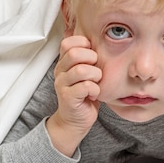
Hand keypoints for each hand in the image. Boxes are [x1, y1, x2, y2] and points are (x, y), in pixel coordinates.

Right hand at [46, 35, 101, 156]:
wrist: (75, 120)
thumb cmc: (85, 95)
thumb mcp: (87, 73)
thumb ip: (89, 59)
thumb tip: (103, 42)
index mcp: (64, 62)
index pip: (68, 42)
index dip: (84, 44)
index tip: (93, 55)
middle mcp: (60, 71)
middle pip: (74, 54)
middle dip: (92, 59)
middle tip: (97, 71)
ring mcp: (62, 84)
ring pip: (81, 70)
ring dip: (95, 76)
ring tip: (96, 83)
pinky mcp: (68, 97)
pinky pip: (86, 86)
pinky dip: (95, 90)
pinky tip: (94, 94)